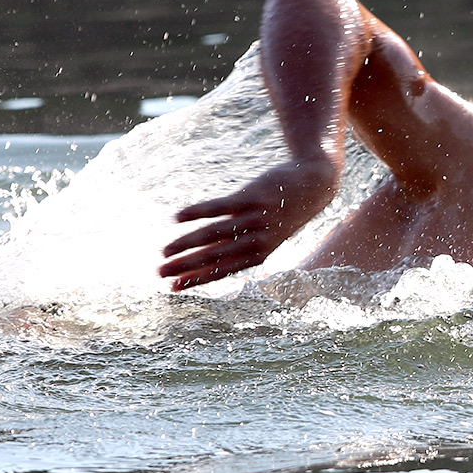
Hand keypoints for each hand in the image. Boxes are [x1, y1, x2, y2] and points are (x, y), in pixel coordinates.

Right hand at [159, 159, 336, 290]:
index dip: (197, 280)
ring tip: (163, 250)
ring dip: (186, 243)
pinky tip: (177, 217)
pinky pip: (220, 206)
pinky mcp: (253, 196)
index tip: (172, 288)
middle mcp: (258, 240)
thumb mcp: (264, 234)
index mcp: (259, 253)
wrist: (314, 184)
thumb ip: (236, 244)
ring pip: (214, 234)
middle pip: (215, 256)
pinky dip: (198, 211)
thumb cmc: (283, 212)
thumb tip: (204, 258)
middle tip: (159, 273)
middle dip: (185, 266)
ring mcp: (256, 218)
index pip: (223, 270)